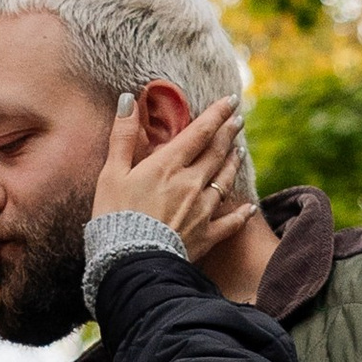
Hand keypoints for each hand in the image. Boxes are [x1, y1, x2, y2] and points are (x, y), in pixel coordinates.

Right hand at [89, 91, 253, 264]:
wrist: (130, 262)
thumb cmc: (115, 217)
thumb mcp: (111, 174)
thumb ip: (123, 137)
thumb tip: (128, 100)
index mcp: (168, 165)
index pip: (200, 132)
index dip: (217, 114)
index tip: (231, 100)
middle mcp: (191, 184)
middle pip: (216, 153)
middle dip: (229, 134)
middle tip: (238, 122)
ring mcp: (201, 211)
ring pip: (224, 182)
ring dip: (233, 164)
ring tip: (240, 152)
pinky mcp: (204, 237)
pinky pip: (230, 223)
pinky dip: (241, 215)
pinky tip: (250, 208)